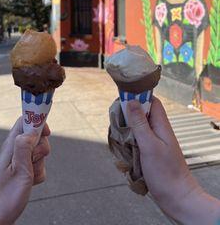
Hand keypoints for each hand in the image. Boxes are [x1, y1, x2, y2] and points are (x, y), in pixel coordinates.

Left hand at [0, 118, 49, 224]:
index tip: (46, 132)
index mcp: (11, 145)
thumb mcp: (18, 169)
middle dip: (42, 147)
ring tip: (29, 176)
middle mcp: (15, 150)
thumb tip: (32, 129)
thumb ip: (25, 146)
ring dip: (40, 164)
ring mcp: (19, 161)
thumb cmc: (4, 197)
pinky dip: (38, 175)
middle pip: (37, 137)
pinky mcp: (22, 172)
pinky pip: (38, 167)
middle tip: (33, 160)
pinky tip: (30, 184)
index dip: (38, 122)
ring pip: (39, 153)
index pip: (26, 120)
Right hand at [127, 97, 219, 224]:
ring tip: (122, 146)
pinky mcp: (149, 153)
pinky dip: (128, 148)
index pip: (151, 101)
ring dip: (126, 136)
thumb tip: (131, 101)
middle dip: (127, 119)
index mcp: (161, 125)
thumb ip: (140, 123)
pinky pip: (135, 144)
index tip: (122, 101)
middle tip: (119, 129)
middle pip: (140, 114)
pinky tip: (126, 158)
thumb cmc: (165, 173)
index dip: (138, 97)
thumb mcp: (149, 145)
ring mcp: (153, 142)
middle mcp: (158, 131)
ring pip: (135, 130)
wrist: (176, 198)